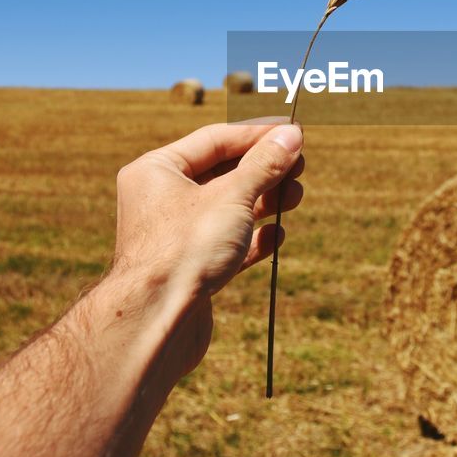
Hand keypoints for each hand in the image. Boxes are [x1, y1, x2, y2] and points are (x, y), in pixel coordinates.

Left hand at [110, 117, 304, 375]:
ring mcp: (175, 236)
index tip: (294, 133)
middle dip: (265, 170)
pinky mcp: (190, 269)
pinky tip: (277, 236)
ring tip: (295, 197)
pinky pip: (227, 244)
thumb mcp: (232, 196)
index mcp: (156, 171)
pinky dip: (253, 237)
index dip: (258, 134)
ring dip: (265, 201)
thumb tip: (293, 134)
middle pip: (222, 173)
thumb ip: (265, 163)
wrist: (156, 323)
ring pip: (228, 209)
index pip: (215, 140)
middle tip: (300, 166)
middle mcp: (161, 200)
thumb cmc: (185, 250)